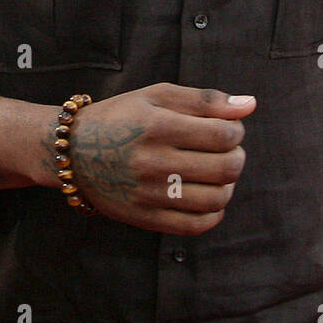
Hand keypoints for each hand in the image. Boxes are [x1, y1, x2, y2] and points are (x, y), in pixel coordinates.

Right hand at [69, 83, 255, 234]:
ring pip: (216, 199)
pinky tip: (207, 197)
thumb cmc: (121, 118)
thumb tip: (250, 105)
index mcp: (157, 126)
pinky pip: (195, 225)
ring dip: (228, 185)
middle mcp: (152, 162)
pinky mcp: (145, 218)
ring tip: (216, 174)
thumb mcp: (157, 97)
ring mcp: (148, 194)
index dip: (236, 131)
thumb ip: (205, 100)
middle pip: (225, 168)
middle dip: (237, 157)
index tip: (227, 129)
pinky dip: (213, 213)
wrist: (72, 152)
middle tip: (226, 151)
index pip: (223, 135)